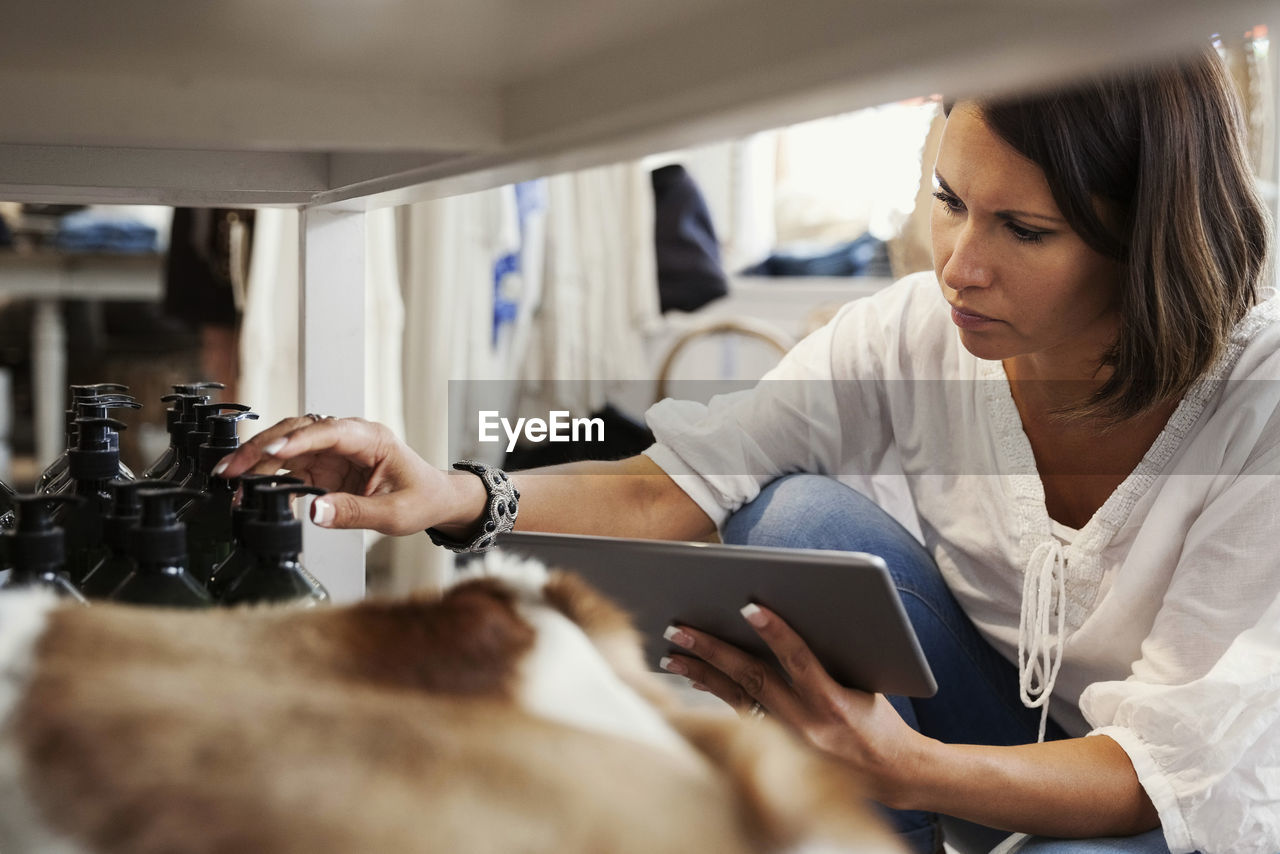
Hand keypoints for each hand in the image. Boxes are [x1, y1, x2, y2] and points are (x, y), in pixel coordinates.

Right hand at [212, 416, 458, 535]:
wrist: (434, 499)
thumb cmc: (421, 498)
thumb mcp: (394, 513)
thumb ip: (354, 513)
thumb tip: (314, 512)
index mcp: (371, 438)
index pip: (329, 431)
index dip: (297, 439)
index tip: (270, 451)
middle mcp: (348, 438)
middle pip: (297, 432)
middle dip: (261, 447)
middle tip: (231, 469)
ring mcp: (333, 451)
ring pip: (286, 446)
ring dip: (257, 461)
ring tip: (230, 481)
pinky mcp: (323, 467)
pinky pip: (289, 467)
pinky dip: (268, 478)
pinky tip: (250, 491)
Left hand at [660, 604, 923, 800]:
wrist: (893, 774)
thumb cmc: (880, 719)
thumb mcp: (864, 684)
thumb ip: (829, 658)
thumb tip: (780, 622)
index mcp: (835, 705)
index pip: (799, 661)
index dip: (775, 633)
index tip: (749, 606)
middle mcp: (806, 727)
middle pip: (752, 680)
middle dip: (713, 651)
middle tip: (679, 628)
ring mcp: (787, 743)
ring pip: (736, 700)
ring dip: (702, 674)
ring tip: (672, 654)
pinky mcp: (777, 751)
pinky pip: (738, 716)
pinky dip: (716, 693)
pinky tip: (694, 677)